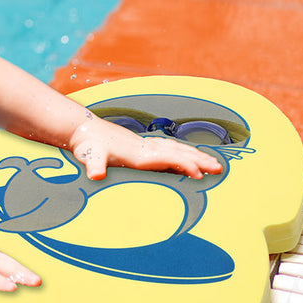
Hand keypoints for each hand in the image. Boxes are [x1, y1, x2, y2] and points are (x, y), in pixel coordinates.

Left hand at [70, 117, 222, 179]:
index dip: (184, 165)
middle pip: (178, 153)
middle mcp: (146, 148)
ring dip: (196, 156)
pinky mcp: (142, 146)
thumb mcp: (90, 157)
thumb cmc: (88, 145)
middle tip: (220, 169)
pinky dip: (183, 153)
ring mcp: (146, 146)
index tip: (199, 175)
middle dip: (199, 161)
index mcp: (138, 154)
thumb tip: (96, 174)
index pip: (167, 158)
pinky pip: (169, 149)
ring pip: (177, 150)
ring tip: (214, 163)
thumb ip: (94, 166)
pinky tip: (189, 157)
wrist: (82, 128)